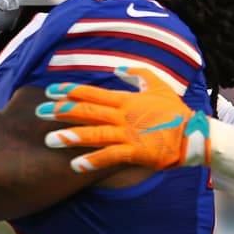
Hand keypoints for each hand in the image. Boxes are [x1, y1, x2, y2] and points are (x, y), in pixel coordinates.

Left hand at [36, 67, 210, 172]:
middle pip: (86, 112)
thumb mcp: (158, 86)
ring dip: (70, 136)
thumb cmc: (175, 112)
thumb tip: (117, 68)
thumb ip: (136, 75)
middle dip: (61, 111)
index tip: (50, 91)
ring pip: (94, 134)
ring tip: (49, 140)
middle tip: (39, 112)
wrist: (194, 135)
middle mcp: (123, 116)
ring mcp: (128, 134)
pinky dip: (92, 160)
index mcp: (126, 100)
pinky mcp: (135, 152)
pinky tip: (75, 165)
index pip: (92, 93)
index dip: (69, 91)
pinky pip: (110, 156)